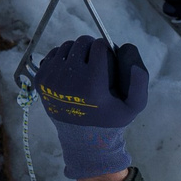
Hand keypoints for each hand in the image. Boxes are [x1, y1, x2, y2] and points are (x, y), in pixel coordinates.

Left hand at [34, 36, 147, 180]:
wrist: (81, 137)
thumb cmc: (110, 119)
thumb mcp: (133, 107)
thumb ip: (140, 82)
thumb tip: (128, 48)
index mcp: (92, 83)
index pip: (99, 45)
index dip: (106, 49)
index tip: (107, 59)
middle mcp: (69, 79)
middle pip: (82, 42)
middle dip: (91, 47)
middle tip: (95, 60)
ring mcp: (52, 79)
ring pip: (66, 47)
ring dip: (76, 52)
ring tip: (83, 66)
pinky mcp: (40, 80)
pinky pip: (52, 55)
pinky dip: (62, 60)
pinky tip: (70, 72)